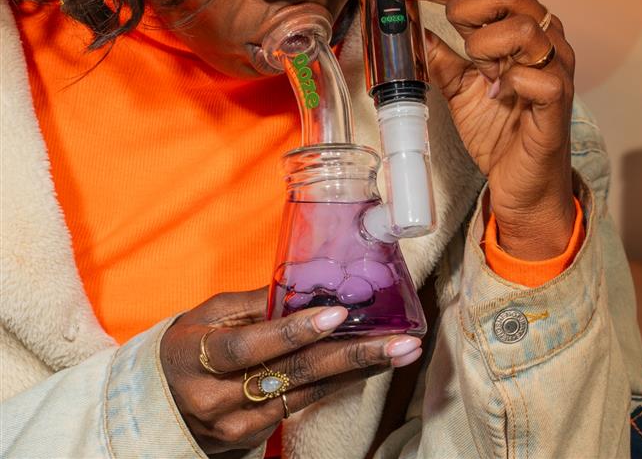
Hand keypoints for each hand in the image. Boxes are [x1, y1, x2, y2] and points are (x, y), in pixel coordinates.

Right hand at [160, 289, 421, 454]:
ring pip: (308, 391)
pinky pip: (305, 403)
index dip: (294, 331)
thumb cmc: (188, 347)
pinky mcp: (254, 437)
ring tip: (402, 350)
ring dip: (360, 370)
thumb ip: (256, 303)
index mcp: (199, 356)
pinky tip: (371, 365)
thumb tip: (309, 284)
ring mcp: (238, 424)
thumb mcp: (209, 315)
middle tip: (400, 341)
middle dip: (354, 355)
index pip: (249, 345)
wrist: (158, 406)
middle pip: (293, 373)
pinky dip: (341, 382)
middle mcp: (218, 397)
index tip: (337, 314)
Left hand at [373, 0, 575, 261]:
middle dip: (467, 10)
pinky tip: (501, 97)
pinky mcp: (558, 100)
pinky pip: (534, 76)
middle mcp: (544, 40)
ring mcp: (555, 68)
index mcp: (520, 31)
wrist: (522, 186)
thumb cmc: (501, 135)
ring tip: (486, 78)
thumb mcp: (460, 90)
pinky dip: (509, 84)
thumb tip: (411, 31)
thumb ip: (442, 59)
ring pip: (522, 29)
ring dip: (487, 50)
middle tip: (459, 44)